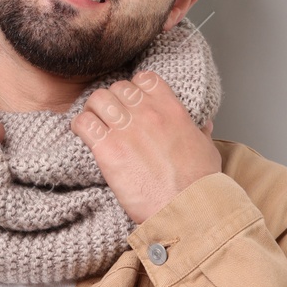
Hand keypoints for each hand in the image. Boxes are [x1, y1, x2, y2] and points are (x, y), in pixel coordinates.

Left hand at [70, 70, 220, 224]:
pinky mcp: (108, 150)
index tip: (132, 103)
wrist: (187, 208)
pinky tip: (85, 137)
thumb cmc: (199, 184)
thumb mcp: (206, 149)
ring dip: (94, 110)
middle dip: (112, 100)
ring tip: (95, 125)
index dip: (135, 88)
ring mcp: (126, 129)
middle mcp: (147, 113)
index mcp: (171, 108)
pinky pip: (83, 123)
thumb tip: (203, 123)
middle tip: (110, 117)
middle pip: (117, 87)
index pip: (144, 78)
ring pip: (97, 99)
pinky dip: (80, 127)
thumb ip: (200, 131)